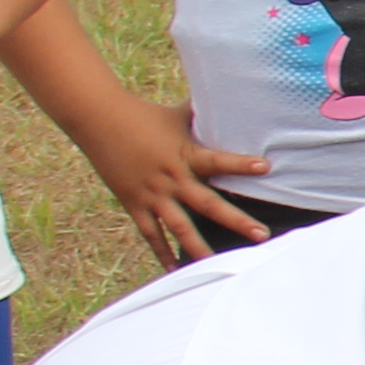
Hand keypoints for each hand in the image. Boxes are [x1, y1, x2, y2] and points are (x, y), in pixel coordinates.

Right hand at [81, 100, 278, 267]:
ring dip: (201, 246)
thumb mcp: (178, 114)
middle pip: (207, 204)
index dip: (241, 164)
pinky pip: (151, 234)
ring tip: (220, 264)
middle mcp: (171, 178)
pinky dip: (162, 252)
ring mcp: (152, 194)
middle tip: (262, 235)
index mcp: (185, 154)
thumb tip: (229, 95)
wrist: (98, 120)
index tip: (266, 166)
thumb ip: (204, 115)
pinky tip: (176, 269)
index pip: (218, 161)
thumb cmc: (144, 114)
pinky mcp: (134, 204)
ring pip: (180, 227)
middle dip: (236, 220)